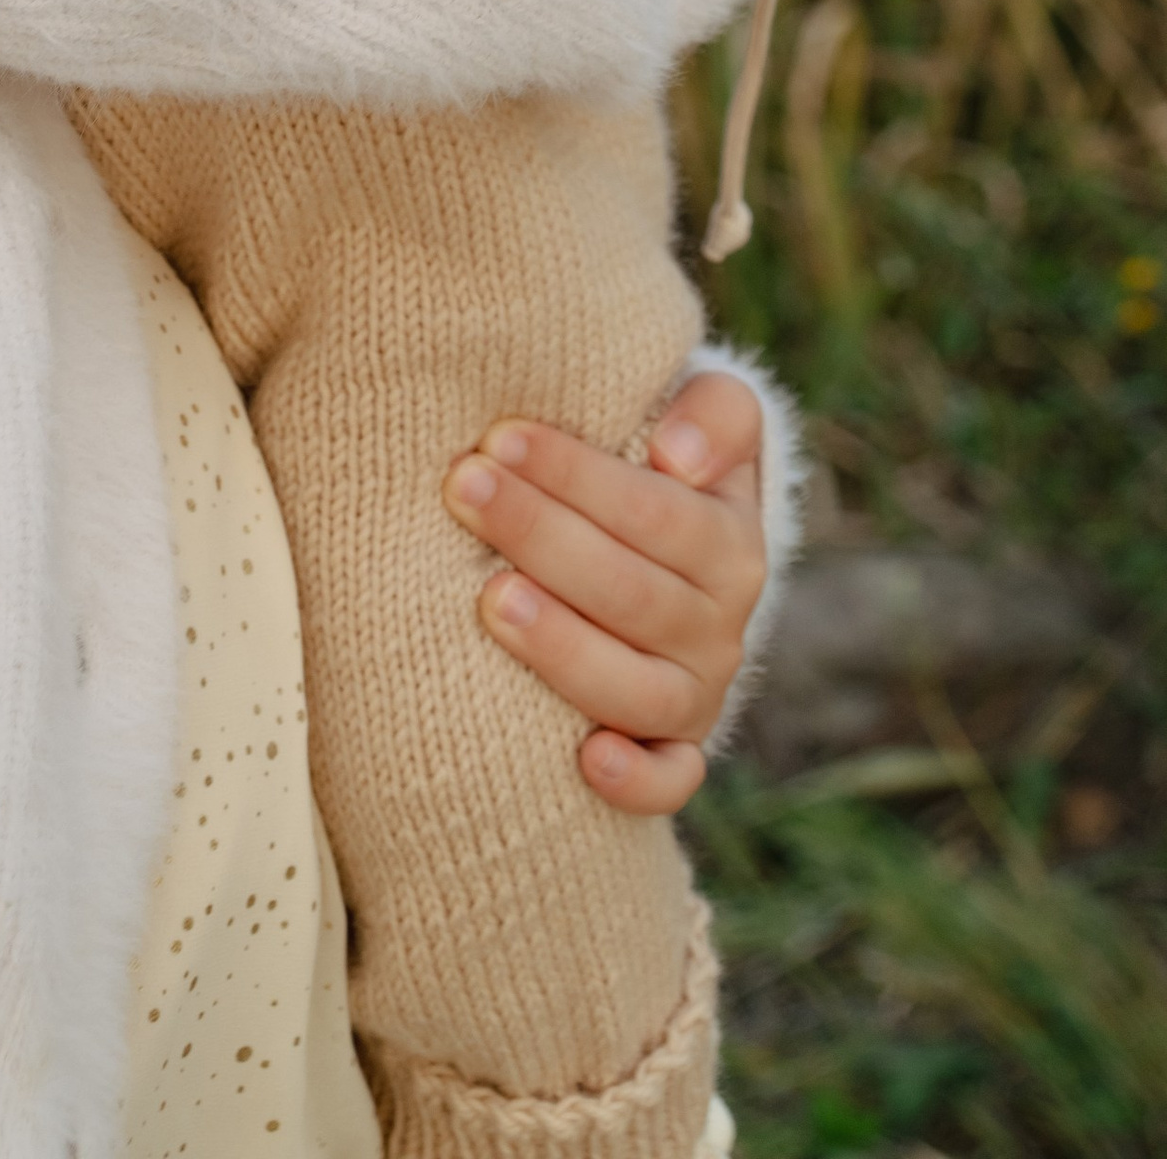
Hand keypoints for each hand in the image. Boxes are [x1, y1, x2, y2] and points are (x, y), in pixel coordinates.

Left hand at [441, 368, 765, 812]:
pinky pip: (667, 781)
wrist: (662, 553)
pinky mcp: (671, 751)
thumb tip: (680, 457)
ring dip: (563, 645)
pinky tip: (586, 756)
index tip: (498, 437)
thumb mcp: (710, 420)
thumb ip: (716, 414)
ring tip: (488, 598)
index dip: (577, 474)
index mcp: (731, 542)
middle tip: (463, 489)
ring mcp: (695, 696)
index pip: (656, 511)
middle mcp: (721, 627)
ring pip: (638, 689)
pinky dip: (636, 780)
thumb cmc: (657, 467)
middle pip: (633, 593)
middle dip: (541, 535)